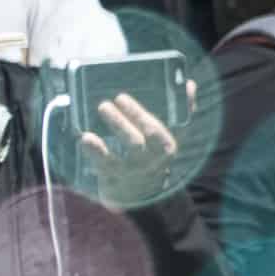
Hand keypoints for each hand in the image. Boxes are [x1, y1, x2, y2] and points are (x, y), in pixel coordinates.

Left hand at [77, 83, 190, 206]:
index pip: (155, 130)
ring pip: (125, 149)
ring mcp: (133, 168)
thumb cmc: (156, 153)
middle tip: (108, 102)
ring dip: (115, 127)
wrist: (143, 191)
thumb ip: (183, 110)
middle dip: (126, 119)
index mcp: (167, 146)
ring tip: (102, 110)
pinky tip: (86, 139)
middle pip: (141, 139)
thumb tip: (189, 83)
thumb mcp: (173, 135)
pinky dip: (95, 151)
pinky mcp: (115, 175)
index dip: (138, 114)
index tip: (121, 98)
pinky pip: (105, 164)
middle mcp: (152, 159)